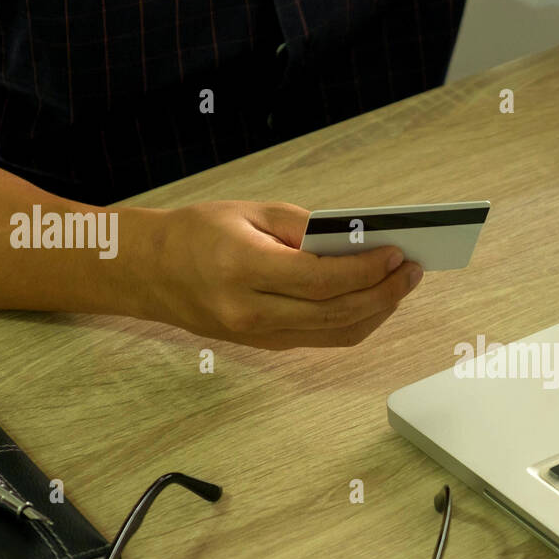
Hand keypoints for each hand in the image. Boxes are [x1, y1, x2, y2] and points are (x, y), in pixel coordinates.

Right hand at [123, 201, 422, 348]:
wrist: (146, 272)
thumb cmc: (195, 233)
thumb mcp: (249, 213)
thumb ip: (305, 227)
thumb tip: (357, 240)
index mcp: (243, 271)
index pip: (321, 280)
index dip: (366, 271)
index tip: (397, 254)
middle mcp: (250, 312)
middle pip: (335, 313)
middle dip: (383, 292)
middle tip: (412, 270)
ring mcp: (258, 336)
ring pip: (335, 334)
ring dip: (376, 310)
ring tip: (401, 284)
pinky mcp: (265, 345)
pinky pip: (322, 339)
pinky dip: (354, 322)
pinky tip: (373, 299)